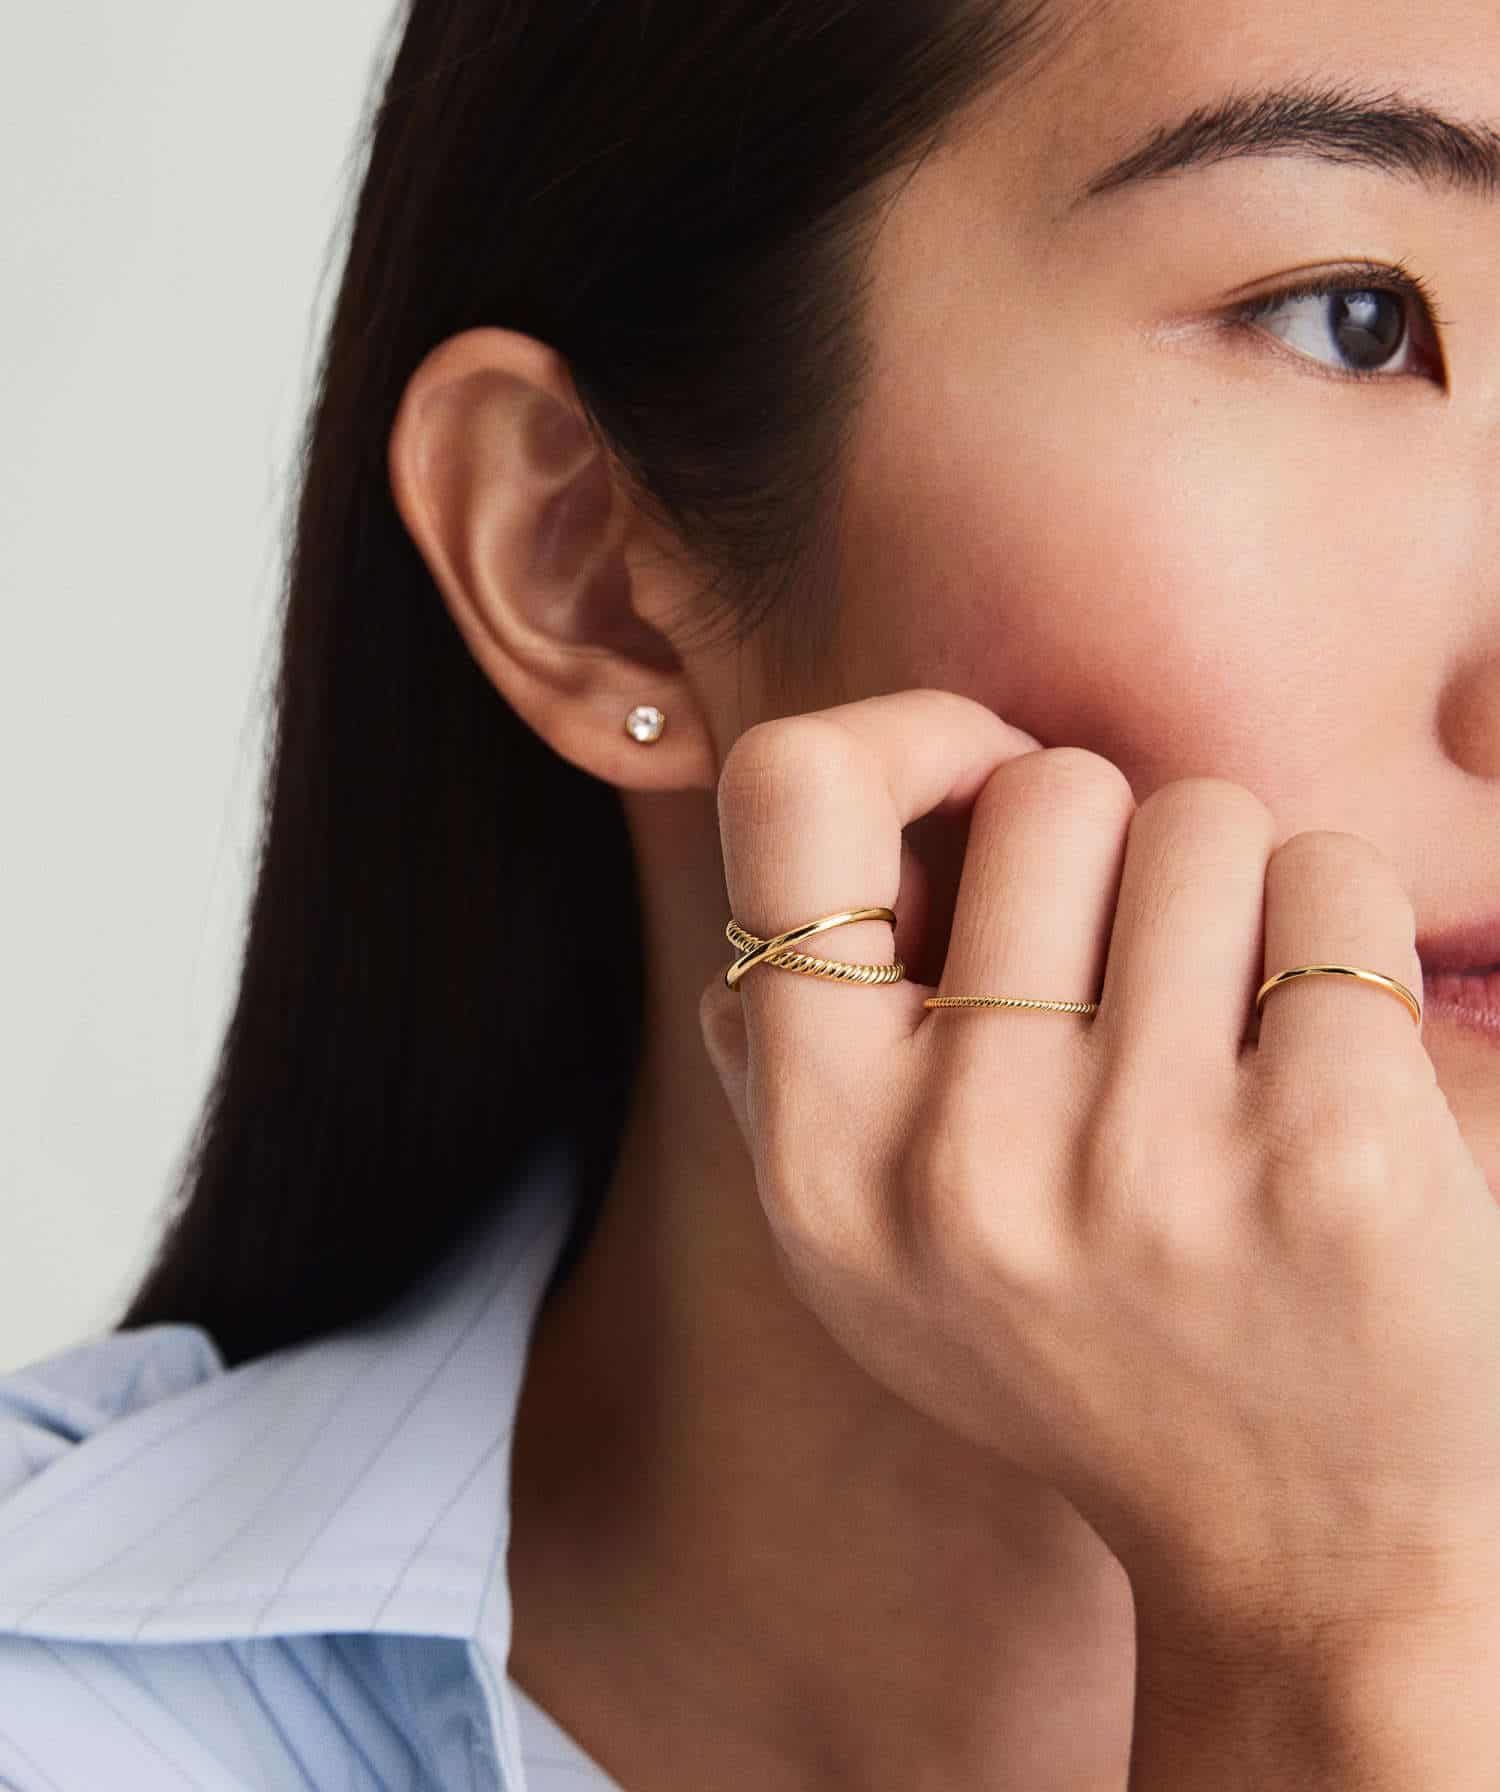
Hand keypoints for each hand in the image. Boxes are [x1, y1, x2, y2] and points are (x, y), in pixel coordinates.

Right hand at [700, 688, 1499, 1642]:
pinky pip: (1332, 879)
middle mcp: (959, 1164)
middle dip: (1111, 842)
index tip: (987, 794)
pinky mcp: (1332, 1162)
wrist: (1297, 1559)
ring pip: (1200, 818)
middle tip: (1135, 971)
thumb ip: (793, 1043)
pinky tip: (1326, 1063)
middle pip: (1048, 787)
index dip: (905, 741)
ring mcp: (1144, 1167)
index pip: (790, 793)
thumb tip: (819, 814)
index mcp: (818, 1158)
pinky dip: (1341, 933)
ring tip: (1226, 1032)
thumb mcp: (864, 1237)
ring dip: (1230, 890)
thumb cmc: (1076, 1344)